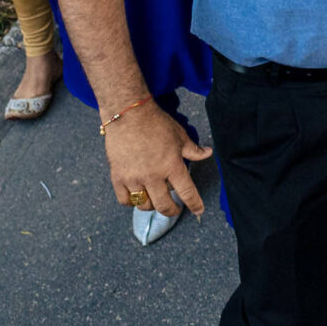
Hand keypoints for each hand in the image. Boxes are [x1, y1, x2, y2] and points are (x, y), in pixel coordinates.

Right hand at [103, 101, 211, 219]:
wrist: (128, 115)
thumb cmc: (157, 123)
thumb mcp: (180, 135)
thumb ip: (194, 150)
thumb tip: (208, 153)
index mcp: (171, 166)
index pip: (187, 192)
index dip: (195, 204)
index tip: (199, 211)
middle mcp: (153, 176)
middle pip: (164, 205)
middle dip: (172, 211)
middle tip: (175, 209)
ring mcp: (134, 178)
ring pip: (144, 205)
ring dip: (152, 206)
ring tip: (156, 200)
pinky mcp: (118, 177)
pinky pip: (124, 200)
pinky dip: (131, 202)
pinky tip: (137, 197)